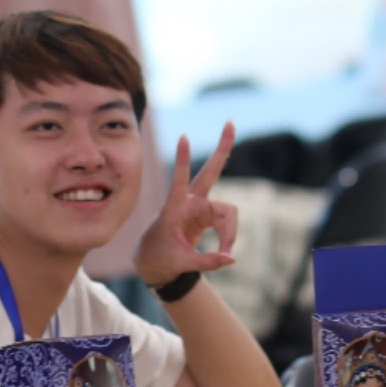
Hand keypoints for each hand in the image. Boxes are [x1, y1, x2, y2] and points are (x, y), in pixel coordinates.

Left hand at [133, 121, 238, 287]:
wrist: (153, 263)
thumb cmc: (160, 259)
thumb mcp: (180, 263)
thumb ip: (207, 261)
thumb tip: (231, 259)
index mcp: (174, 209)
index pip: (179, 181)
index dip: (183, 161)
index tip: (183, 137)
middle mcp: (190, 202)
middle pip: (210, 172)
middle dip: (222, 149)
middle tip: (230, 123)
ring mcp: (201, 207)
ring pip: (228, 208)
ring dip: (230, 230)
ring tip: (227, 249)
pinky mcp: (208, 215)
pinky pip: (227, 222)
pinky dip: (229, 237)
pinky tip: (226, 250)